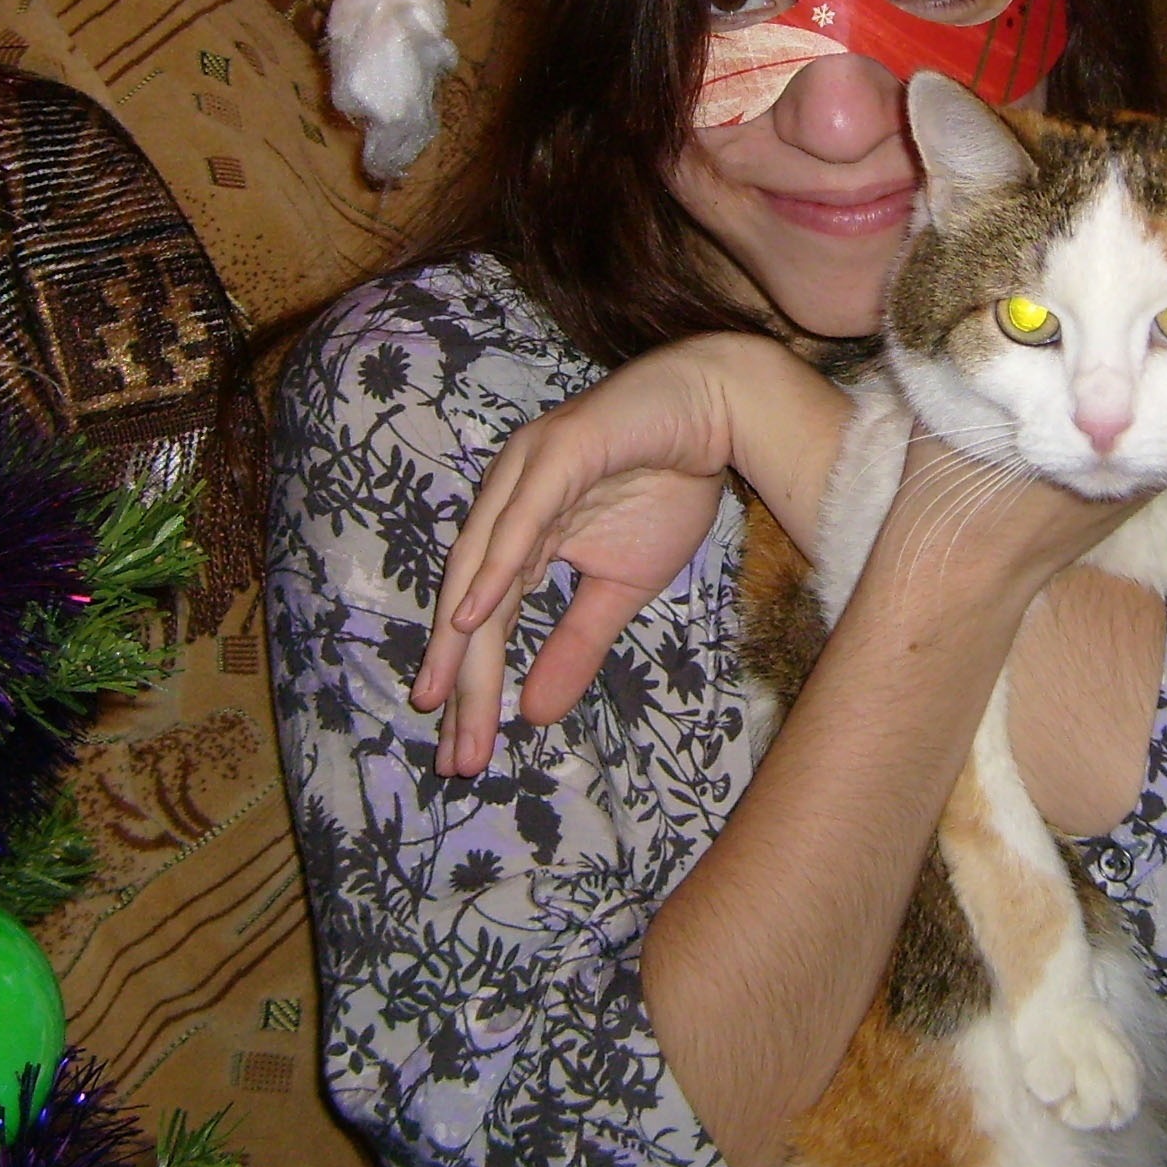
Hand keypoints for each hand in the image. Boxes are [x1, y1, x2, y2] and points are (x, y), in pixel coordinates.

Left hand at [414, 334, 824, 775]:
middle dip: (461, 679)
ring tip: (446, 695)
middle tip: (455, 752)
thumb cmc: (670, 487)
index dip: (474, 687)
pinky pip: (519, 517)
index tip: (466, 754)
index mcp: (517, 532)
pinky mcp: (557, 450)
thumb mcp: (623, 588)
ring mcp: (526, 471)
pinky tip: (474, 614)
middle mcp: (507, 501)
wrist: (721, 412)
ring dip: (461, 635)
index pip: (484, 620)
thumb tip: (537, 714)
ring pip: (481, 564)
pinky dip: (495, 566)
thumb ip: (577, 644)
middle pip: (469, 601)